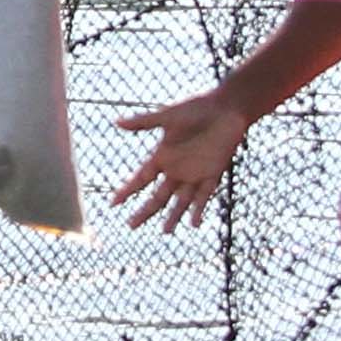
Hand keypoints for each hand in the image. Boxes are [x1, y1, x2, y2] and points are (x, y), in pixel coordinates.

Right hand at [110, 92, 252, 231]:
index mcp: (162, 156)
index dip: (127, 190)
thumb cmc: (196, 108)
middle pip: (158, 196)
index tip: (113, 203)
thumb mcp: (168, 116)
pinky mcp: (213, 174)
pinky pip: (204, 196)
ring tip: (165, 232)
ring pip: (181, 201)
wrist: (226, 108)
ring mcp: (194, 174)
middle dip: (145, 210)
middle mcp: (176, 169)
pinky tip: (194, 223)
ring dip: (173, 216)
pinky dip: (199, 209)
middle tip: (131, 225)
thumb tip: (116, 122)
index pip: (141, 179)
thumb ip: (144, 122)